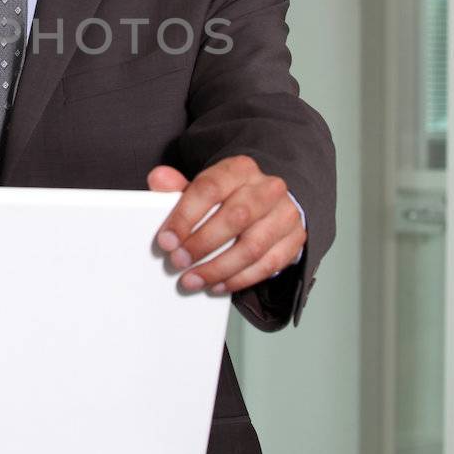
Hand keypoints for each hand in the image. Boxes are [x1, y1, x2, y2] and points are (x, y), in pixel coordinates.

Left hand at [149, 156, 304, 294]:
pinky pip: (267, 265)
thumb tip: (158, 178)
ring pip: (252, 247)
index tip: (166, 239)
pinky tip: (218, 284)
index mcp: (240, 169)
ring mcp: (285, 214)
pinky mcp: (294, 239)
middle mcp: (267, 188)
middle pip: (234, 217)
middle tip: (178, 262)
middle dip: (201, 244)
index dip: (185, 216)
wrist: (269, 203)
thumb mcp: (204, 187)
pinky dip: (240, 279)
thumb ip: (178, 186)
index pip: (210, 188)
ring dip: (218, 268)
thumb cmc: (231, 197)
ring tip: (193, 279)